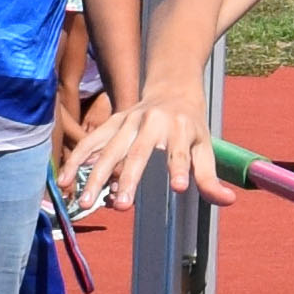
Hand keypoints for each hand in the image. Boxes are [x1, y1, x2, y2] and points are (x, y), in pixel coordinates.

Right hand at [60, 88, 236, 213]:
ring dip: (96, 175)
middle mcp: (153, 122)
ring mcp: (129, 121)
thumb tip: (228, 201)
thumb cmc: (191, 125)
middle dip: (128, 179)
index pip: (181, 152)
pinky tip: (65, 180)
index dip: (180, 168)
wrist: (172, 88)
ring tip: (86, 201)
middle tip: (122, 206)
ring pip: (109, 149)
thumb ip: (211, 176)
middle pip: (138, 153)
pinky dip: (77, 159)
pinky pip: (91, 141)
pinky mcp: (112, 122)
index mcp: (181, 128)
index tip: (179, 186)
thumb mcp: (206, 146)